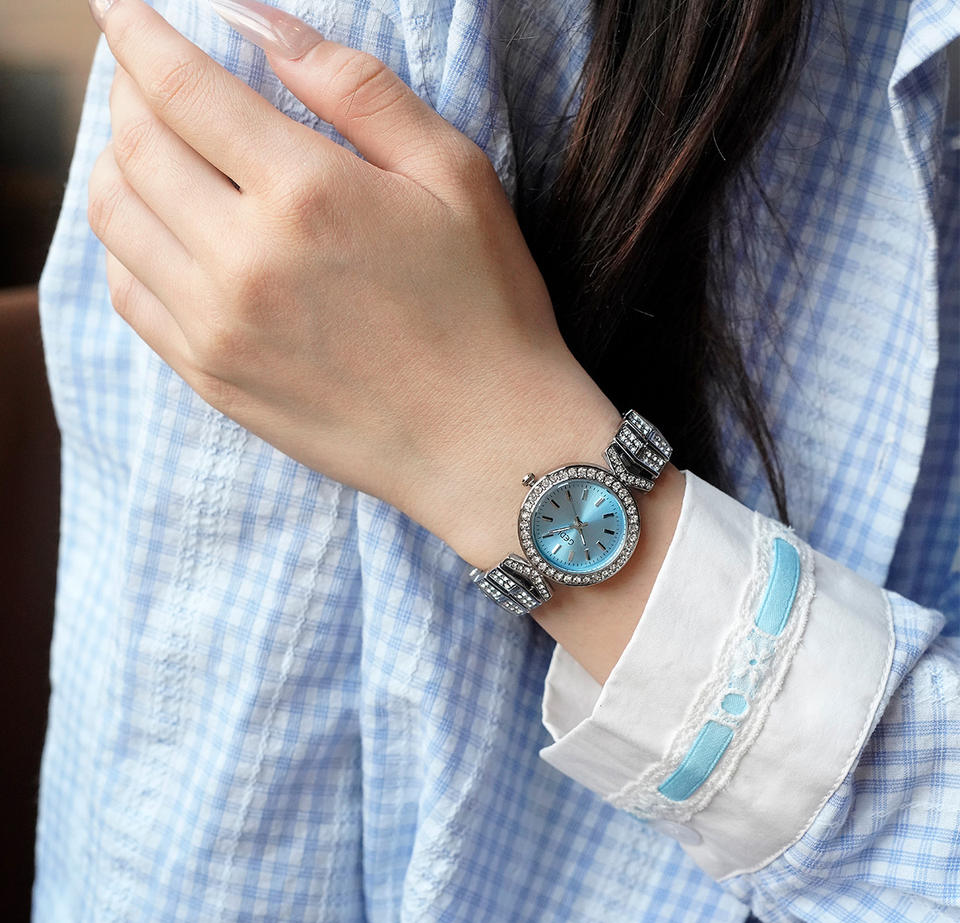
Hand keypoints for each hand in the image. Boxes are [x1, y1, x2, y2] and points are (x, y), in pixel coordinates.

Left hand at [85, 0, 594, 541]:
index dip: (137, 33)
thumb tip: (254, 21)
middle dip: (127, 92)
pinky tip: (164, 231)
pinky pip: (129, 294)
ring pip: (115, 220)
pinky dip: (126, 244)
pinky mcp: (213, 379)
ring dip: (116, 165)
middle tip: (147, 76)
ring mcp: (218, 329)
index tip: (118, 8)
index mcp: (306, 194)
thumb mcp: (454, 175)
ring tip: (152, 149)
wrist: (485, 443)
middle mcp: (243, 261)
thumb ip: (356, 87)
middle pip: (133, 147)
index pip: (179, 88)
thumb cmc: (487, 308)